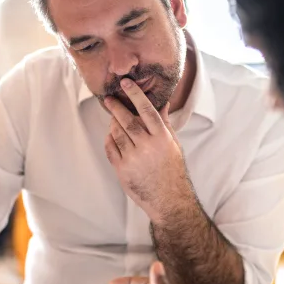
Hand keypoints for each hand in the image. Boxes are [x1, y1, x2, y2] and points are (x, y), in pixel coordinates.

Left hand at [104, 78, 195, 222]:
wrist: (168, 200)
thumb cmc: (172, 170)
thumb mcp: (173, 145)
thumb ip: (164, 123)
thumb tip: (163, 102)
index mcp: (162, 138)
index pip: (147, 110)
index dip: (135, 94)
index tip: (126, 83)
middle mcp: (147, 146)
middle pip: (127, 120)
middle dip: (117, 107)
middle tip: (109, 99)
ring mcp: (133, 158)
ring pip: (117, 133)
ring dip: (113, 123)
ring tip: (113, 118)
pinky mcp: (122, 170)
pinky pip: (110, 149)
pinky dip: (109, 139)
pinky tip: (111, 136)